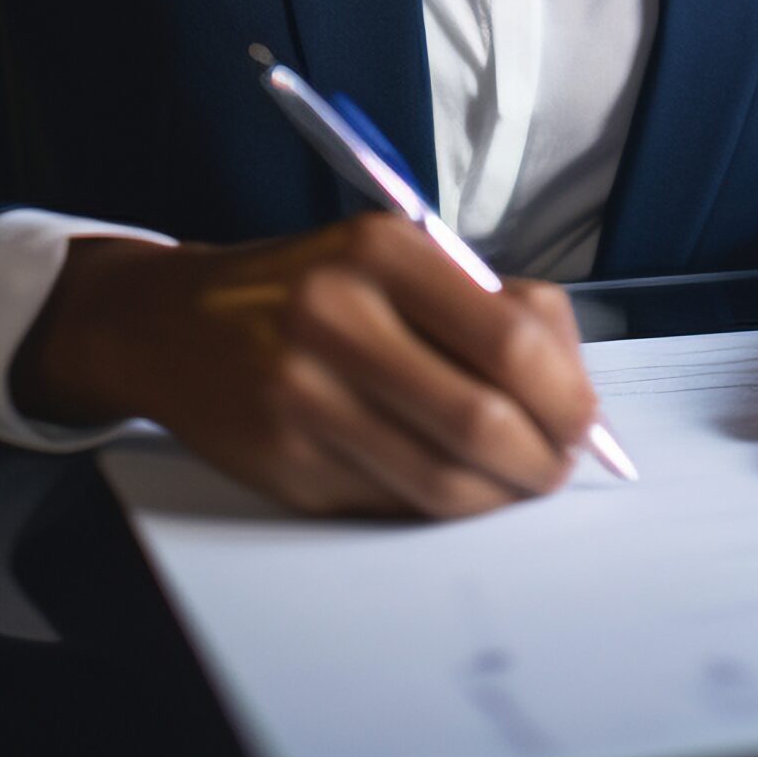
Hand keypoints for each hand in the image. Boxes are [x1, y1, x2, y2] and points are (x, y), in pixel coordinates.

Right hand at [9, 214, 601, 518]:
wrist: (172, 321)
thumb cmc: (310, 286)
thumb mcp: (393, 255)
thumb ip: (487, 303)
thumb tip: (574, 385)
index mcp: (382, 250)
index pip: (512, 341)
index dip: (567, 396)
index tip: (585, 419)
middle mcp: (339, 317)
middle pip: (484, 420)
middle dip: (544, 458)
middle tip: (558, 464)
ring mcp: (305, 397)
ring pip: (443, 481)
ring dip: (501, 496)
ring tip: (516, 481)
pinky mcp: (285, 464)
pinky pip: (393, 504)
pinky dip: (439, 505)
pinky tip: (448, 484)